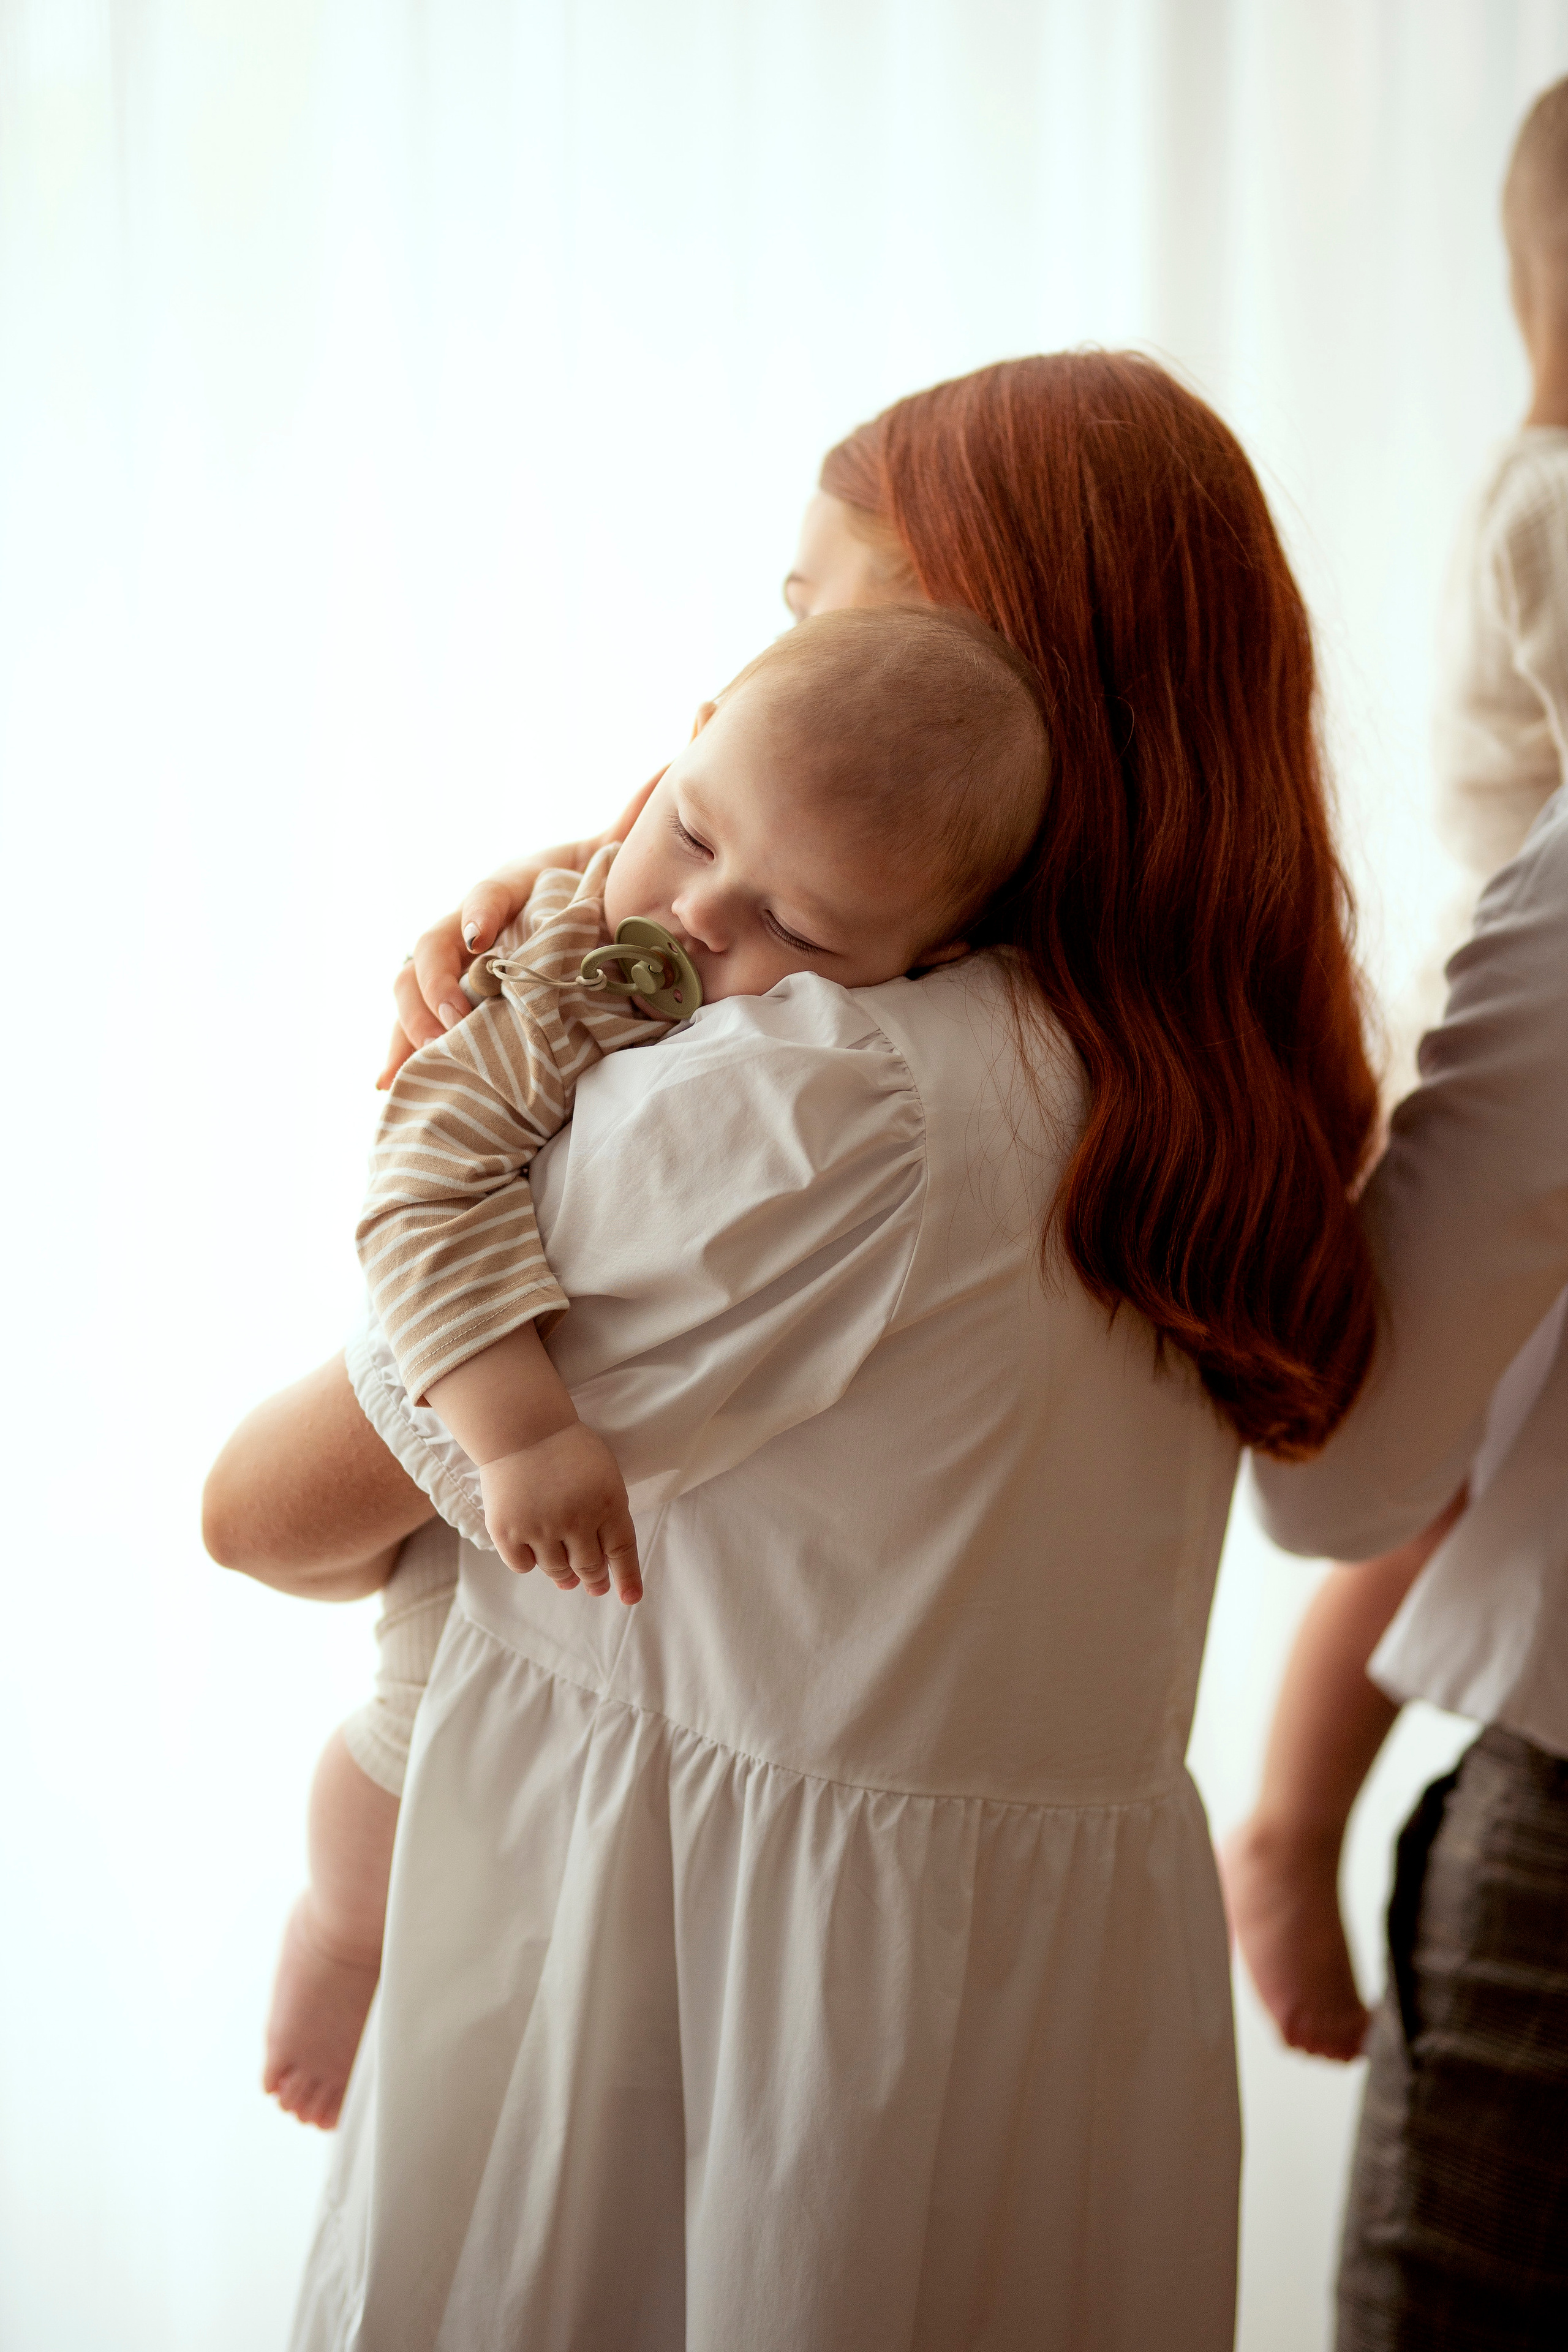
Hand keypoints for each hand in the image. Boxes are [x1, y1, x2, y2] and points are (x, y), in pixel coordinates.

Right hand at [376, 774, 664, 1088]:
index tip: (482, 935)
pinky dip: (399, 1051)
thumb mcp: (612, 854)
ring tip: (423, 1060)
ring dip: (409, 1022)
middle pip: (429, 945)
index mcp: (511, 884)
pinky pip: (414, 1021)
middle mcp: (470, 921)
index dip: (481, 910)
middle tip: (457, 1020)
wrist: (582, 906)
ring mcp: (453, 961)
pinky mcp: (451, 996)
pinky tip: (385, 1082)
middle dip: (433, 983)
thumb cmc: (596, 883)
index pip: (487, 892)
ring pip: (408, 984)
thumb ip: (633, 818)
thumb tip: (678, 748)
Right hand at [478, 1423, 641, 1602]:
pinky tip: (532, 1549)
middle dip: (594, 1579)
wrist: (520, 1427)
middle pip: (590, 1567)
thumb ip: (608, 1514)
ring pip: (557, 1570)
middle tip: (593, 1585)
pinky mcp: (508, 1531)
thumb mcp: (604, 1474)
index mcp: (608, 1502)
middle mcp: (577, 1519)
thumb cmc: (567, 1449)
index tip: (630, 1599)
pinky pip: (524, 1565)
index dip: (627, 1578)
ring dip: (563, 1574)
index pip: (622, 1551)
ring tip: (565, 1573)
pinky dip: (530, 1562)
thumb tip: (603, 1563)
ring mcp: (541, 1527)